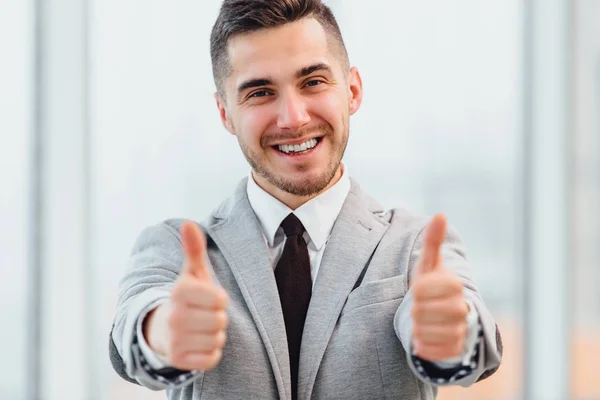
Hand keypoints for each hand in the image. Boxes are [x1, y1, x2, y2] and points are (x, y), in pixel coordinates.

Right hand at [144, 221, 228, 369]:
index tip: (206, 299)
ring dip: (214, 335)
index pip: (221, 299)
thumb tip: (189, 223)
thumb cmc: (185, 298)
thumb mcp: (191, 273)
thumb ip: (193, 249)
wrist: (160, 330)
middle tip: (203, 315)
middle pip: (221, 321)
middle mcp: (174, 316)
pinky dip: (210, 353)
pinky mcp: (178, 360)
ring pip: (218, 340)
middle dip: (217, 318)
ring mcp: (174, 340)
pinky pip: (212, 359)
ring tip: (199, 329)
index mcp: (179, 292)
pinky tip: (197, 344)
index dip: (219, 300)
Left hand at [410, 214, 467, 361]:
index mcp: (455, 285)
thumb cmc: (433, 285)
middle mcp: (462, 308)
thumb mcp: (429, 263)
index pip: (419, 289)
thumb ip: (433, 240)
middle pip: (419, 311)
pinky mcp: (456, 351)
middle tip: (420, 307)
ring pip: (423, 332)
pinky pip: (429, 351)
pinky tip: (424, 337)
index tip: (419, 289)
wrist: (445, 315)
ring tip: (423, 321)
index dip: (414, 290)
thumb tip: (440, 214)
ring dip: (416, 327)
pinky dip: (421, 346)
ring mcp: (461, 331)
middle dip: (413, 309)